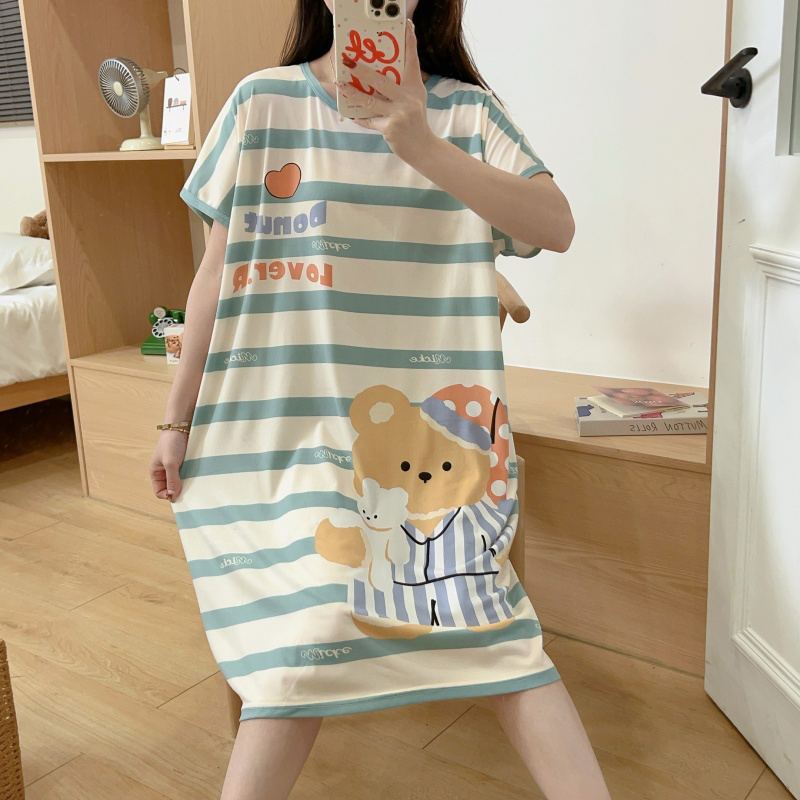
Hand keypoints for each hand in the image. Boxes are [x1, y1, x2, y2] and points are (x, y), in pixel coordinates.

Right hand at [149, 430, 187, 501]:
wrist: (181, 427)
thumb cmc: (171, 443)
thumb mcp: (170, 463)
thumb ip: (172, 480)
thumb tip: (172, 496)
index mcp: (156, 473)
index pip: (159, 492)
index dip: (167, 495)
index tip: (178, 494)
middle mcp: (164, 472)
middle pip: (170, 489)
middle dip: (178, 491)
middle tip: (188, 490)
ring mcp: (174, 468)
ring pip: (180, 483)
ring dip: (186, 484)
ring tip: (193, 483)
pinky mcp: (183, 464)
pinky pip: (186, 475)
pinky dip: (191, 478)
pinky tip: (196, 476)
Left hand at [339, 18, 436, 164]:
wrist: (423, 148)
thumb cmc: (416, 121)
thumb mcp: (415, 99)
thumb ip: (402, 87)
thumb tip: (378, 75)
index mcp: (415, 88)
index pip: (413, 62)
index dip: (410, 44)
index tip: (407, 27)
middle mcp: (408, 99)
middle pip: (381, 80)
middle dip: (362, 70)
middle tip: (348, 61)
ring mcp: (399, 114)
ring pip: (370, 100)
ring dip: (352, 92)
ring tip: (340, 85)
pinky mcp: (390, 128)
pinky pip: (369, 120)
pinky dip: (359, 117)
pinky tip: (350, 112)